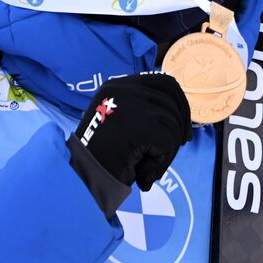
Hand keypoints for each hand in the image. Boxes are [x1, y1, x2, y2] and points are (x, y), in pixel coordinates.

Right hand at [68, 73, 190, 191]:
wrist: (80, 180)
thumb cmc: (99, 156)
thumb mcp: (119, 120)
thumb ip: (142, 109)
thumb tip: (178, 107)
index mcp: (118, 85)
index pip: (164, 82)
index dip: (180, 103)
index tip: (183, 124)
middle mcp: (125, 89)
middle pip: (172, 101)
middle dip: (181, 124)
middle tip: (182, 143)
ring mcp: (133, 106)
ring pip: (172, 124)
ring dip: (167, 150)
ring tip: (147, 168)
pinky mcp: (141, 126)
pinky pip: (168, 143)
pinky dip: (161, 162)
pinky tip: (144, 174)